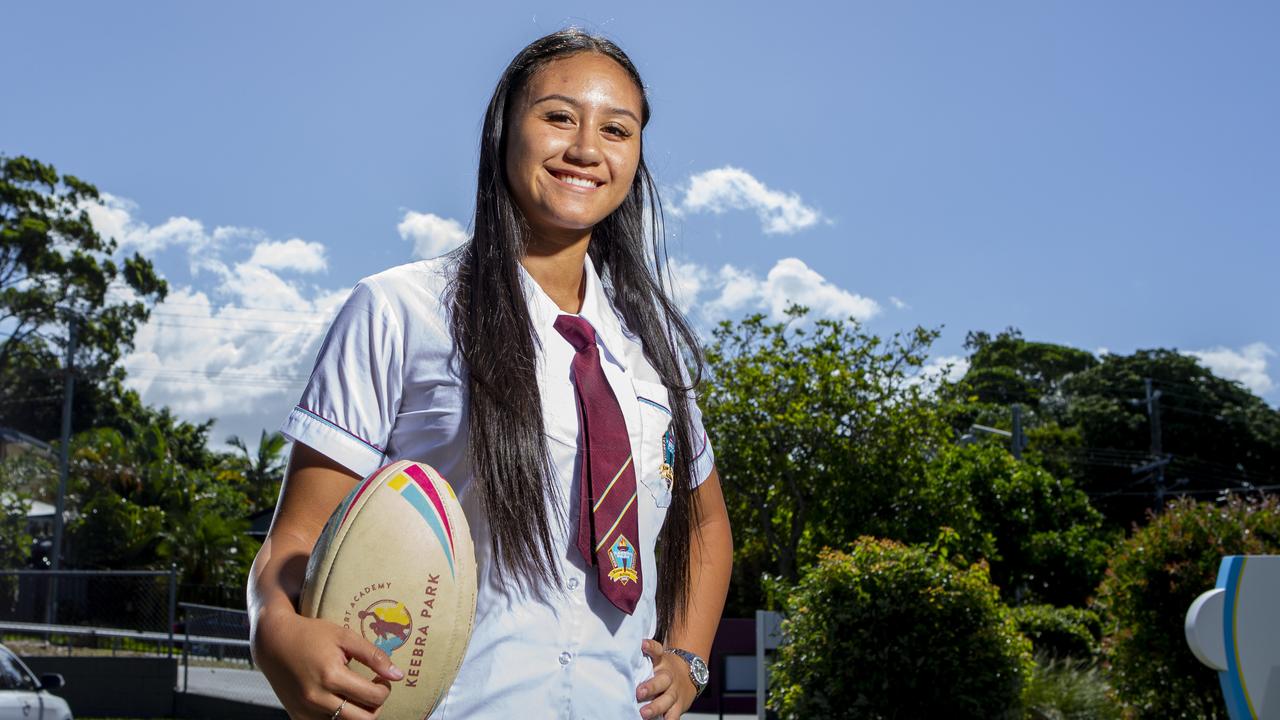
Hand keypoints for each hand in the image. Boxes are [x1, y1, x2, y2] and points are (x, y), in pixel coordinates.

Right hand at [251, 606, 402, 718]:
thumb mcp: (345, 637)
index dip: (385, 689)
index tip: (381, 679)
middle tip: (373, 690)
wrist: (274, 642)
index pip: (373, 697)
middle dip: (375, 706)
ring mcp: (306, 711)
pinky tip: (339, 699)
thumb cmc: (311, 635)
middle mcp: (317, 698)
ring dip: (357, 714)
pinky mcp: (297, 716)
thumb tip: (397, 675)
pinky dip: (338, 717)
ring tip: (356, 694)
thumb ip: (373, 655)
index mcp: (331, 676)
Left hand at [637, 638, 696, 719]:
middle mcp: (668, 676)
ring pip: (667, 699)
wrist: (690, 676)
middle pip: (662, 680)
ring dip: (656, 707)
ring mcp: (674, 692)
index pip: (657, 651)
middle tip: (639, 692)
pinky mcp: (679, 706)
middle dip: (651, 687)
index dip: (651, 647)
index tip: (642, 644)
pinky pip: (674, 715)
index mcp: (661, 662)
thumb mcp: (656, 662)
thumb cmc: (663, 671)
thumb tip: (615, 662)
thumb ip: (641, 663)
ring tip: (644, 714)